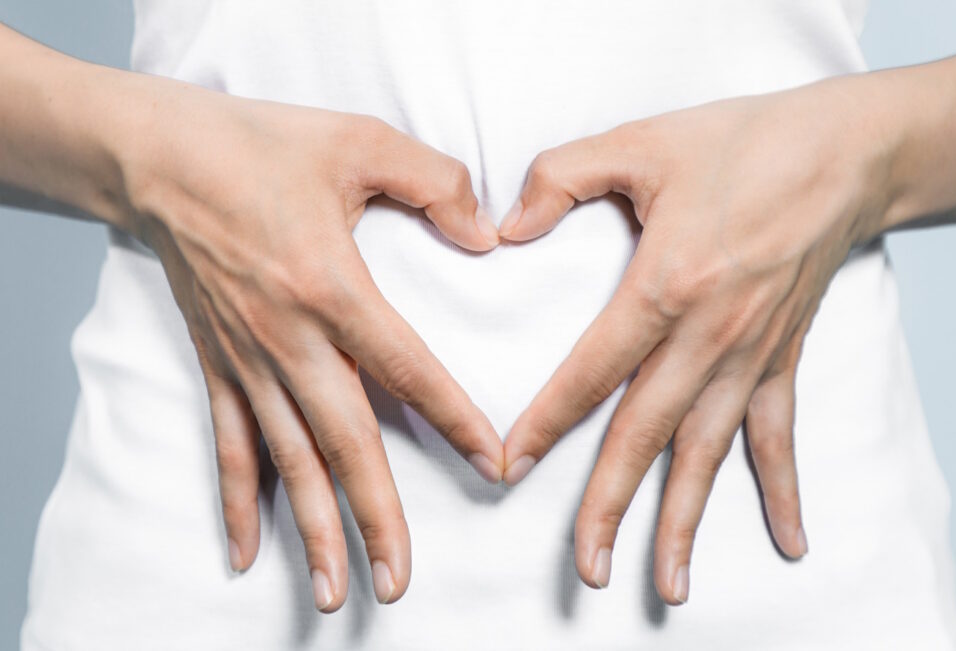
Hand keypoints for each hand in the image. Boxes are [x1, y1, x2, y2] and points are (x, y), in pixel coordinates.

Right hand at [121, 82, 503, 609]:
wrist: (159, 156)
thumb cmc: (260, 144)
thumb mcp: (359, 141)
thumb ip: (435, 182)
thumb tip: (485, 234)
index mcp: (331, 285)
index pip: (408, 369)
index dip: (455, 419)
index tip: (493, 465)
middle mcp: (288, 337)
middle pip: (343, 441)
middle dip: (376, 515)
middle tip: (399, 580)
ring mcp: (247, 359)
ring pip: (288, 459)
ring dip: (314, 529)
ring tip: (338, 590)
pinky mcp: (218, 363)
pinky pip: (229, 443)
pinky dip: (239, 500)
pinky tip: (248, 552)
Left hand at [500, 78, 892, 603]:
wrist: (842, 153)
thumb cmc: (741, 143)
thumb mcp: (639, 141)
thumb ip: (560, 177)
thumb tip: (505, 226)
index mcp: (665, 285)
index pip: (590, 372)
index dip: (545, 423)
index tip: (508, 468)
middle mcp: (708, 335)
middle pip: (646, 434)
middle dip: (611, 504)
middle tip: (587, 568)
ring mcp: (750, 355)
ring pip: (708, 452)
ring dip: (686, 519)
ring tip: (669, 583)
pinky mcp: (782, 357)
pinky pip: (779, 434)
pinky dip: (782, 490)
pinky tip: (789, 542)